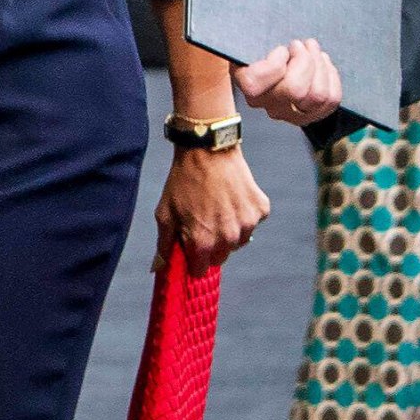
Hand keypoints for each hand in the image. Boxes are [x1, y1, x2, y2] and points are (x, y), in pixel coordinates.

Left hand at [154, 144, 270, 276]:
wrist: (208, 150)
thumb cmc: (183, 181)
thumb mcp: (165, 213)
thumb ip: (164, 244)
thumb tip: (159, 267)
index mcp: (203, 242)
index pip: (200, 270)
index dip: (193, 259)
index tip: (191, 246)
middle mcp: (228, 238)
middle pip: (220, 257)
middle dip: (211, 246)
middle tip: (204, 223)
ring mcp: (248, 224)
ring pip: (239, 242)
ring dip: (229, 232)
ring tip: (218, 209)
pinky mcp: (260, 209)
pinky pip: (252, 223)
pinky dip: (243, 215)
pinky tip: (232, 199)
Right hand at [232, 38, 341, 125]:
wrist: (280, 55)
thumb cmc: (266, 43)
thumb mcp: (255, 37)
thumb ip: (254, 38)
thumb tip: (255, 30)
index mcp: (248, 85)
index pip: (255, 85)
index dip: (274, 63)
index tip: (280, 50)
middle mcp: (266, 104)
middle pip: (294, 90)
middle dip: (304, 60)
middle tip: (301, 45)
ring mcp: (291, 113)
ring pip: (317, 95)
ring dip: (320, 65)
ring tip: (313, 50)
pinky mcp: (313, 113)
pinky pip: (332, 99)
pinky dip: (331, 76)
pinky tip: (322, 64)